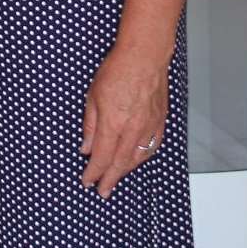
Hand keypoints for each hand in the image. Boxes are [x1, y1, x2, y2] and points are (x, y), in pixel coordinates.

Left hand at [79, 44, 170, 199]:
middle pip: (119, 164)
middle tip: (103, 191)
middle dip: (109, 179)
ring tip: (116, 176)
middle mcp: (132, 130)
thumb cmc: (118, 70)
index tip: (88, 181)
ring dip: (125, 170)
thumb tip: (86, 147)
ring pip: (137, 158)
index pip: (101, 158)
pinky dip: (142, 157)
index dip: (94, 173)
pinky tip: (136, 160)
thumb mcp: (92, 96)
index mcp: (112, 124)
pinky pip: (152, 147)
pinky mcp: (160, 121)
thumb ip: (90, 125)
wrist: (144, 56)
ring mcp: (148, 127)